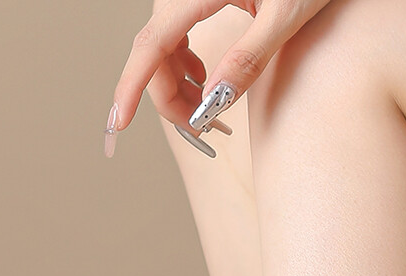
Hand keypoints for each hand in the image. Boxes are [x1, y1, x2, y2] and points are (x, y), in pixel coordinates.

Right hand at [104, 0, 333, 156]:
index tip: (121, 121)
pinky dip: (184, 64)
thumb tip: (214, 101)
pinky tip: (202, 79)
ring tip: (204, 110)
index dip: (132, 86)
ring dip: (176, 83)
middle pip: (155, 51)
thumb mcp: (284, 15)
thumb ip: (249, 57)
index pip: (152, 44)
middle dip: (169, 96)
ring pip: (164, 46)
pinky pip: (177, 33)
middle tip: (199, 130)